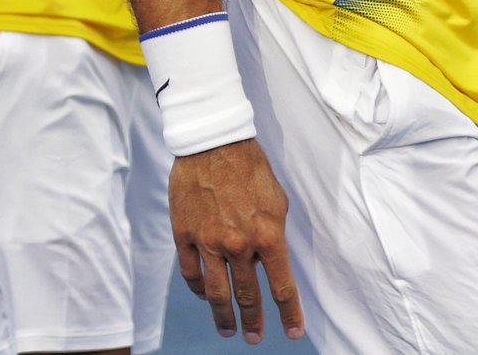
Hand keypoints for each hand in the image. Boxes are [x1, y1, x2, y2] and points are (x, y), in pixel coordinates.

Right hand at [168, 139, 304, 343]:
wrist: (213, 142)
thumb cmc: (250, 167)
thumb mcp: (277, 200)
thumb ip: (274, 234)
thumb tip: (269, 261)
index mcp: (268, 235)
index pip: (282, 286)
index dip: (290, 314)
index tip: (292, 332)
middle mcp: (239, 245)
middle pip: (248, 296)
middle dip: (253, 322)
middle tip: (255, 337)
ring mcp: (209, 242)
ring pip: (216, 294)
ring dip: (224, 317)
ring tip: (228, 330)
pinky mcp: (185, 235)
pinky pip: (191, 274)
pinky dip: (199, 290)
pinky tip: (205, 296)